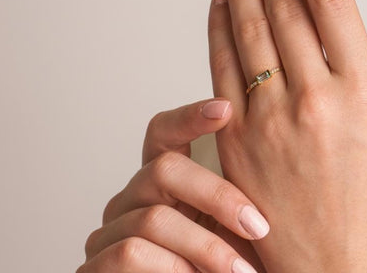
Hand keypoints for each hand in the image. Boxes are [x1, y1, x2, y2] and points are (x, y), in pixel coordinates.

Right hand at [78, 100, 267, 272]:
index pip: (164, 132)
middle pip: (164, 168)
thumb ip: (237, 196)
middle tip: (258, 226)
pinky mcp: (97, 267)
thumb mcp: (231, 231)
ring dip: (206, 248)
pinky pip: (131, 253)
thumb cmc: (217, 271)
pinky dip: (175, 269)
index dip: (189, 116)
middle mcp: (130, 199)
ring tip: (242, 271)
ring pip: (153, 218)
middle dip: (217, 196)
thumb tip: (269, 149)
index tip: (225, 109)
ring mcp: (108, 233)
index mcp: (161, 182)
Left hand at [208, 0, 366, 272]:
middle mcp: (317, 96)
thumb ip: (363, 62)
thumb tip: (330, 10)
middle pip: (285, 4)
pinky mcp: (236, 137)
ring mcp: (271, 117)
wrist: (340, 264)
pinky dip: (219, 24)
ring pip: (249, 27)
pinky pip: (222, 65)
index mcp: (365, 87)